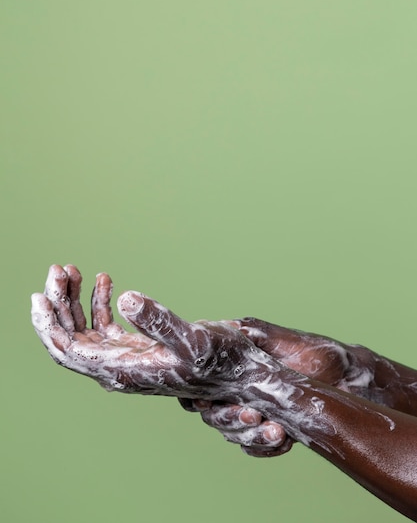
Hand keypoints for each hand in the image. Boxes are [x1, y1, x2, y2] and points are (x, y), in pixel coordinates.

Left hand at [31, 265, 279, 400]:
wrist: (239, 371)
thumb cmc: (220, 359)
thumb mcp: (193, 338)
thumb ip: (159, 320)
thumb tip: (125, 297)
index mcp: (123, 371)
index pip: (69, 351)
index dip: (49, 325)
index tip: (38, 294)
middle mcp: (118, 368)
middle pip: (70, 338)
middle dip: (58, 305)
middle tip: (58, 270)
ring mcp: (125, 358)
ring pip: (84, 330)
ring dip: (74, 301)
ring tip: (73, 270)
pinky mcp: (136, 349)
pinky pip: (105, 326)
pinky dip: (99, 303)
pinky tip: (104, 281)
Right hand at [183, 317, 374, 455]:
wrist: (345, 376)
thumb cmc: (314, 352)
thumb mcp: (283, 339)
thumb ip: (255, 334)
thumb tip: (230, 326)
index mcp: (231, 365)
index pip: (199, 384)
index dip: (195, 395)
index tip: (207, 402)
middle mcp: (235, 390)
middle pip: (212, 414)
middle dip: (229, 418)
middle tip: (252, 415)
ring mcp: (250, 410)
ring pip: (233, 433)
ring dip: (251, 435)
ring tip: (276, 431)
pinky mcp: (267, 429)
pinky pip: (255, 447)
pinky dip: (266, 446)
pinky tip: (284, 440)